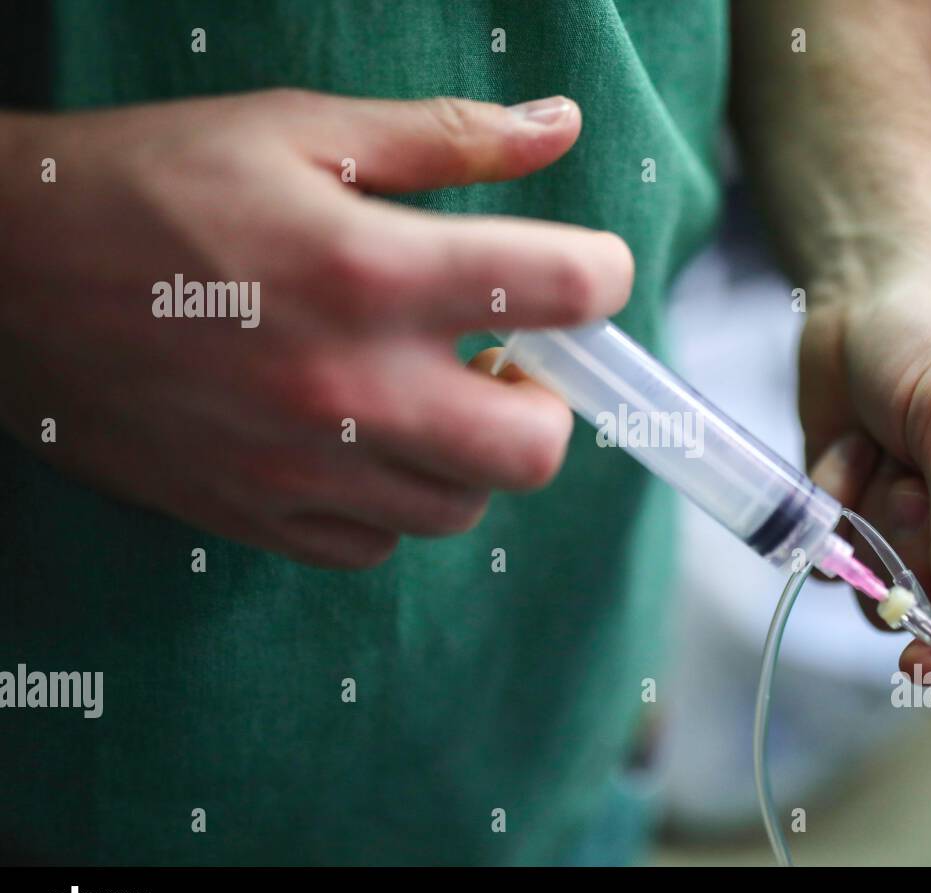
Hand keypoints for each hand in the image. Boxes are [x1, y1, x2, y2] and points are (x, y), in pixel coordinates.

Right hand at [0, 91, 632, 566]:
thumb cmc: (149, 186)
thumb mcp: (299, 130)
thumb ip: (445, 138)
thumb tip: (559, 127)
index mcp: (370, 270)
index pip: (562, 291)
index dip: (601, 276)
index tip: (583, 273)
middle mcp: (350, 386)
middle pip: (536, 447)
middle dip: (549, 402)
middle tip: (508, 357)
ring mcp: (303, 468)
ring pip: (461, 506)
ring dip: (471, 452)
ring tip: (427, 393)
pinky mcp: (258, 516)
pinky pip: (378, 545)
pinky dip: (395, 499)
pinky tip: (363, 441)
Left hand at [802, 254, 930, 675]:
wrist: (864, 286)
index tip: (923, 663)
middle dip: (911, 553)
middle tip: (909, 479)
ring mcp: (917, 533)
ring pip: (882, 593)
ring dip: (869, 522)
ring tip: (883, 448)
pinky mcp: (859, 519)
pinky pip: (834, 555)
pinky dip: (833, 500)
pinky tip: (850, 445)